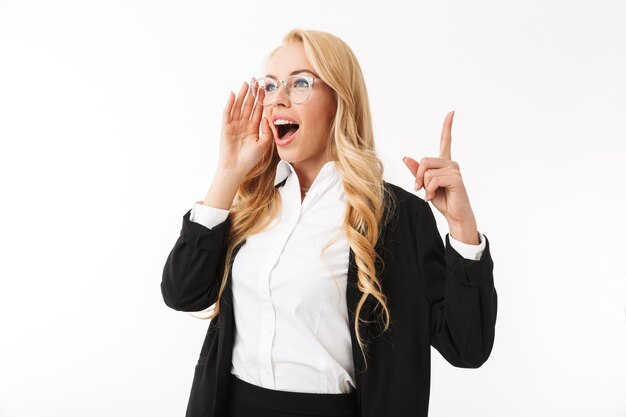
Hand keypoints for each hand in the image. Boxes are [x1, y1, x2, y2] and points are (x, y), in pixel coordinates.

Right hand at [217, 79, 273, 176]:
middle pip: (248, 105)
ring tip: (246, 84)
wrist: (237, 168)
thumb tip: (267, 117)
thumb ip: (267, 131)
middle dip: (252, 93)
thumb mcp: (264, 144)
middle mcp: (244, 124)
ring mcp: (234, 125)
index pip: (257, 110)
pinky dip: (230, 103)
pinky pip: (227, 113)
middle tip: (255, 81)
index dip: (260, 99)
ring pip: (238, 106)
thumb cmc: (250, 158)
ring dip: (242, 95)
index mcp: (253, 127)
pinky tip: (234, 95)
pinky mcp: (225, 127)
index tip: (264, 89)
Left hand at [403, 111, 478, 243]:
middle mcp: (451, 163)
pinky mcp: (456, 179)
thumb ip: (417, 171)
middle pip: (424, 161)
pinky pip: (433, 180)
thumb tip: (406, 158)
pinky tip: (433, 197)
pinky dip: (429, 190)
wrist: (455, 216)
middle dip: (418, 176)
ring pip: (427, 171)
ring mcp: (455, 170)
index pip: (446, 140)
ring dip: (424, 186)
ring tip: (429, 194)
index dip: (447, 126)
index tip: (451, 112)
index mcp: (444, 163)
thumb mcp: (425, 184)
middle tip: (419, 189)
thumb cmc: (442, 200)